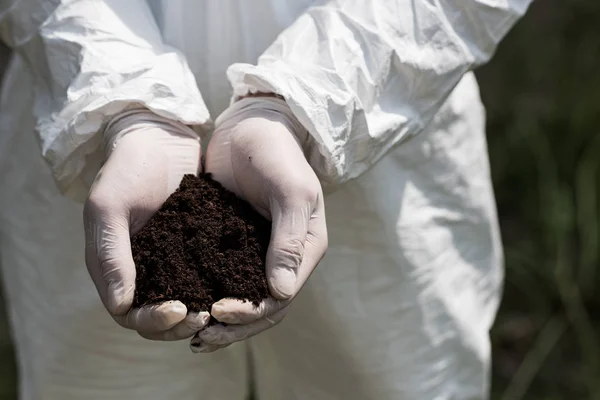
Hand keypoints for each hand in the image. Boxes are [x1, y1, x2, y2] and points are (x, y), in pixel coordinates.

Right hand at [84, 109, 209, 340]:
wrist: (159, 136)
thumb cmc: (127, 168)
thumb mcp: (109, 207)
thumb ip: (111, 255)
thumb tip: (121, 307)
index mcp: (117, 269)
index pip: (132, 315)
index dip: (154, 322)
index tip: (181, 311)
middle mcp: (145, 271)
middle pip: (162, 317)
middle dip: (183, 323)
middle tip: (209, 315)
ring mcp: (172, 261)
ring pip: (188, 300)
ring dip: (204, 310)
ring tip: (227, 306)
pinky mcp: (196, 247)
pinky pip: (207, 275)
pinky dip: (220, 286)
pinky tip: (240, 284)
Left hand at [190, 97, 327, 352]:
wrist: (254, 124)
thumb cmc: (277, 152)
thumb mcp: (291, 192)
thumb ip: (289, 240)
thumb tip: (280, 293)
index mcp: (305, 250)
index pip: (280, 297)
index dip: (251, 313)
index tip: (218, 313)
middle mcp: (285, 257)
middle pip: (262, 306)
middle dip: (233, 326)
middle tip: (199, 338)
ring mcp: (260, 251)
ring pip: (242, 297)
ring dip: (219, 319)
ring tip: (190, 332)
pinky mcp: (236, 241)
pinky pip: (224, 276)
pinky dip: (207, 292)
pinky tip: (183, 300)